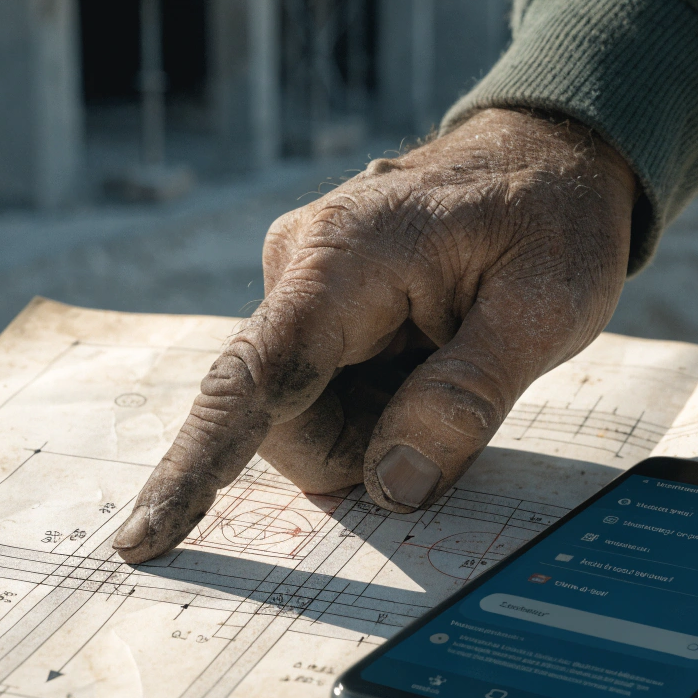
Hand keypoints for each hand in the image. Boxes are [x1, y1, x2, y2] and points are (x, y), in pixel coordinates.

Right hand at [113, 108, 635, 562]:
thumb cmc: (552, 219)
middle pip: (287, 421)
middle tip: (459, 398)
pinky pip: (327, 395)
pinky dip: (381, 405)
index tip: (145, 539)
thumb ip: (467, 397)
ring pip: (307, 417)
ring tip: (452, 361)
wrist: (546, 158)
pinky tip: (431, 356)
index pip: (253, 379)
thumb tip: (392, 485)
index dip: (198, 468)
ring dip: (381, 425)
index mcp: (344, 262)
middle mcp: (302, 273)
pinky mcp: (321, 310)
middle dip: (366, 446)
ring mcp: (306, 291)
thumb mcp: (544, 307)